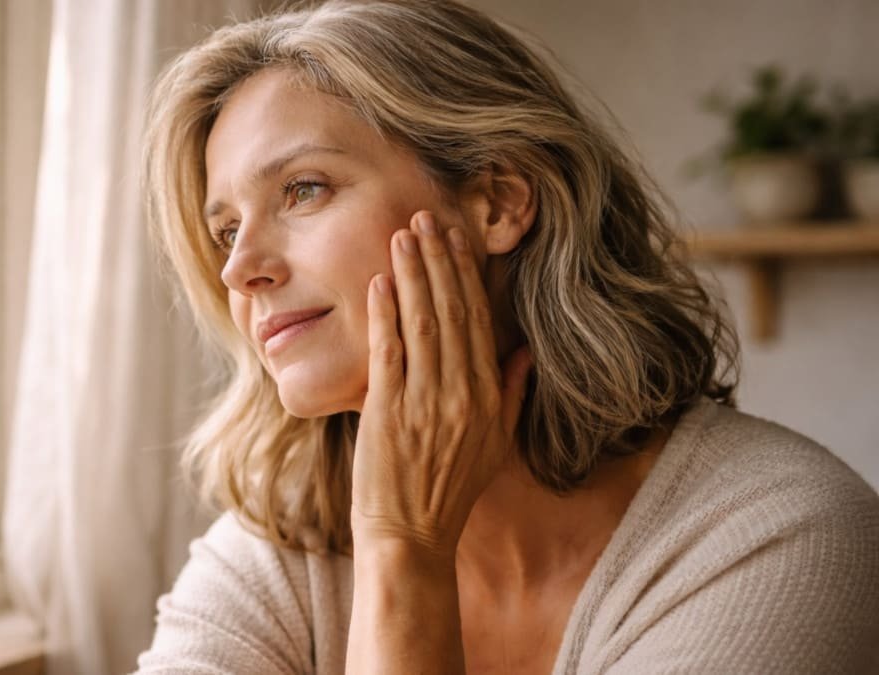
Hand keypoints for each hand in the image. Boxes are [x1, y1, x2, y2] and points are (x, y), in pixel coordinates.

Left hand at [351, 210, 533, 559]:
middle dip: (438, 261)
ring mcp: (424, 404)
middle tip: (425, 217)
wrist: (411, 534)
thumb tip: (525, 349)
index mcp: (488, 398)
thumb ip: (513, 393)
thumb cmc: (449, 489)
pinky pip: (388, 355)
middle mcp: (461, 395)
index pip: (478, 322)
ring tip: (403, 235)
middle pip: (452, 313)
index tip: (455, 239)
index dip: (465, 276)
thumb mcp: (496, 442)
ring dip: (412, 276)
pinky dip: (384, 316)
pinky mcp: (388, 414)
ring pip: (421, 325)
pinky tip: (380, 283)